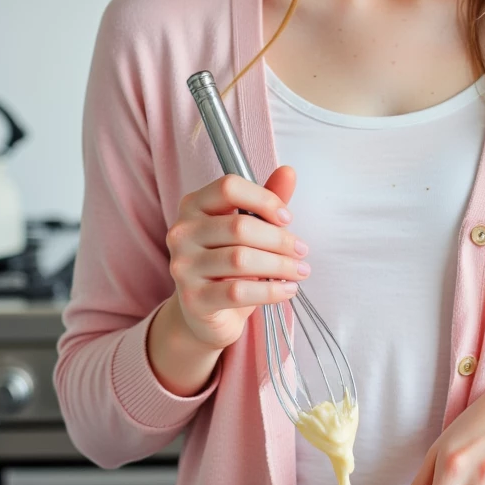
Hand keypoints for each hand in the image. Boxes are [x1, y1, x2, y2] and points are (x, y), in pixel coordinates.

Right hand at [163, 165, 307, 352]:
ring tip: (300, 271)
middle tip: (301, 250)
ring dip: (280, 265)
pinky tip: (288, 290)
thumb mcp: (248, 230)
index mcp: (193, 205)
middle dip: (280, 239)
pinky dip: (271, 291)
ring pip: (241, 259)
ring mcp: (183, 266)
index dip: (264, 199)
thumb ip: (265, 201)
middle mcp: (182, 232)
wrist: (204, 313)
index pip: (229, 187)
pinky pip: (238, 292)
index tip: (287, 218)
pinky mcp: (192, 299)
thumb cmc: (228, 265)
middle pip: (240, 226)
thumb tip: (289, 171)